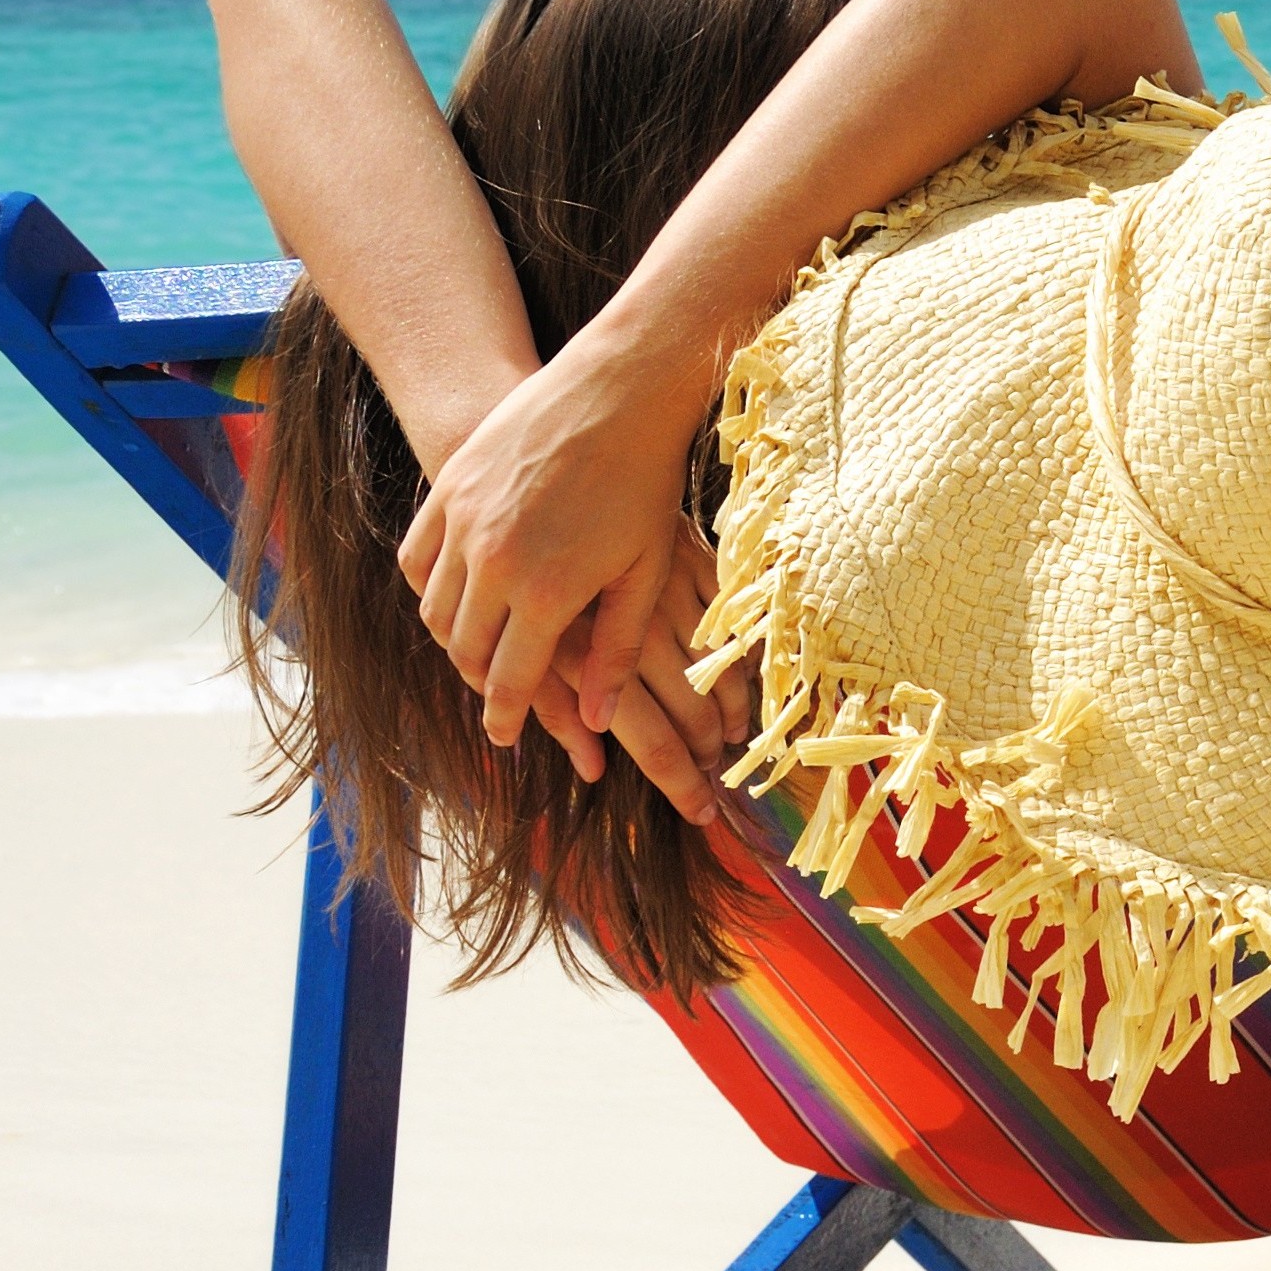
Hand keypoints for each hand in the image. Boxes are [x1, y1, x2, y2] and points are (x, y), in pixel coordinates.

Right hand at [401, 341, 712, 789]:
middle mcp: (492, 563)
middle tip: (498, 694)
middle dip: (482, 682)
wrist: (619, 389)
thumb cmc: (644, 483)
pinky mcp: (447, 489)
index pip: (509, 680)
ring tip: (480, 650)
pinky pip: (418, 560)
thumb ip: (616, 650)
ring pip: (436, 609)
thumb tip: (598, 719)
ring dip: (455, 639)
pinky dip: (430, 589)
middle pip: (465, 650)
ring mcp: (462, 522)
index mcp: (547, 593)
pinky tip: (453, 598)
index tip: (506, 736)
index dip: (507, 717)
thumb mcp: (645, 573)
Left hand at [525, 521, 743, 825]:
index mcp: (586, 650)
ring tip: (730, 744)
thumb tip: (588, 767)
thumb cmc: (527, 558)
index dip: (676, 782)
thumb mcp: (537, 633)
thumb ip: (558, 701)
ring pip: (717, 670)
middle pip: (689, 712)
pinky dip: (741, 662)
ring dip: (729, 715)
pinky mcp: (693, 556)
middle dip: (705, 757)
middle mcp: (632, 624)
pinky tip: (743, 690)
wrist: (549, 458)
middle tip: (717, 788)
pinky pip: (730, 624)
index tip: (702, 812)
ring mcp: (669, 589)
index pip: (646, 738)